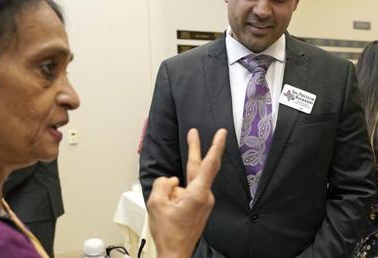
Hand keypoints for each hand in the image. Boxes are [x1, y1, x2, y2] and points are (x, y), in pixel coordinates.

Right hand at [147, 128, 226, 257]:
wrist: (176, 253)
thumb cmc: (169, 234)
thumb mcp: (156, 204)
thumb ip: (163, 184)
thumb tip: (170, 180)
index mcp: (197, 194)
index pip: (209, 164)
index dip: (215, 146)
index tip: (221, 133)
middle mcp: (205, 196)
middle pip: (199, 167)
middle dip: (194, 149)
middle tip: (193, 132)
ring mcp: (204, 202)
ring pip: (187, 183)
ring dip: (175, 190)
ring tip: (166, 206)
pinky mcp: (201, 207)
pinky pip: (188, 193)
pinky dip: (177, 195)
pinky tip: (170, 208)